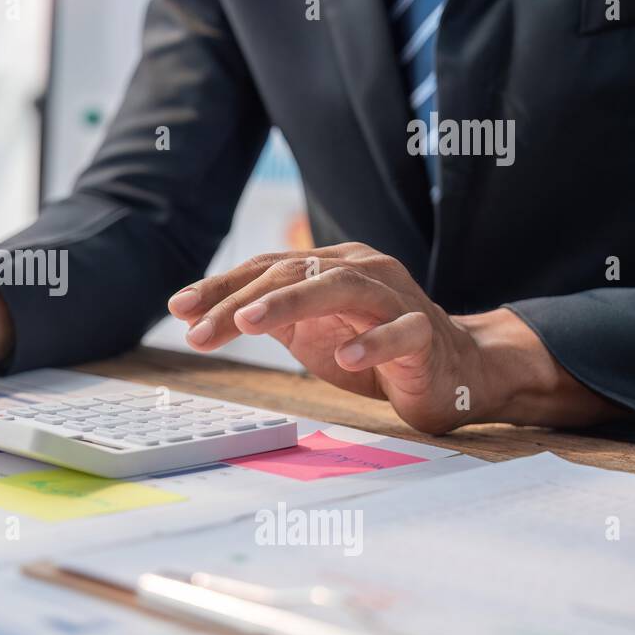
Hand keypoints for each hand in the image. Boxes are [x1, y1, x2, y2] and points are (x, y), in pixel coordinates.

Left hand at [167, 243, 621, 432]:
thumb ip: (266, 315)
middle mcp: (360, 270)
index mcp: (328, 266)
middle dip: (239, 301)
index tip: (179, 309)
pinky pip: (399, 333)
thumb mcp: (309, 329)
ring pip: (339, 288)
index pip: (267, 269)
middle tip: (198, 326)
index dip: (221, 286)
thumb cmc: (371, 345)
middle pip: (291, 274)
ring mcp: (395, 299)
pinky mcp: (424, 335)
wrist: (455, 369)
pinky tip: (344, 358)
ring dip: (290, 304)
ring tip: (249, 323)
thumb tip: (198, 313)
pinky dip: (371, 343)